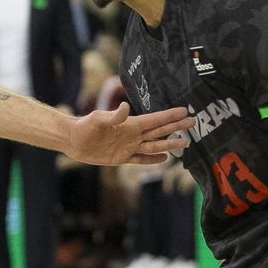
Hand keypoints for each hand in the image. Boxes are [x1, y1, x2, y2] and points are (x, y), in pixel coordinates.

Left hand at [66, 102, 191, 165]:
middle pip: (159, 131)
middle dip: (176, 127)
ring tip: (185, 142)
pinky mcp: (122, 158)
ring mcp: (129, 146)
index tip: (185, 110)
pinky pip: (141, 159)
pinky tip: (164, 158)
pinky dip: (153, 159)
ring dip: (170, 144)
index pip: (155, 120)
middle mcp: (133, 135)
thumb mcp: (98, 119)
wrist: (73, 140)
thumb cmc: (84, 126)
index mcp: (130, 124)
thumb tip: (125, 107)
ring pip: (154, 145)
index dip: (170, 116)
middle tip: (193, 122)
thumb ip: (113, 116)